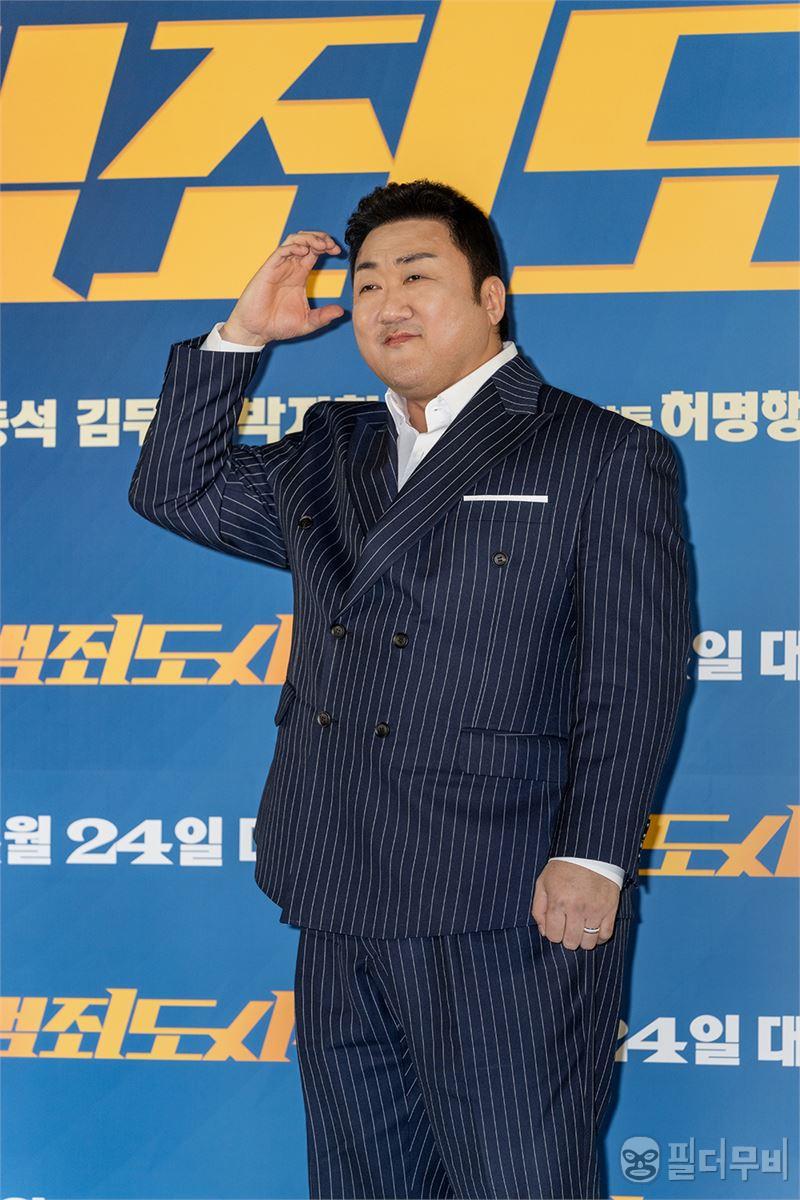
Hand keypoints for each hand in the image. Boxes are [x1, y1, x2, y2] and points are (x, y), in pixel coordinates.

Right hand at [221, 230, 345, 344]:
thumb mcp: (307, 323)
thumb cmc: (278, 326)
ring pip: (294, 240)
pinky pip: (281, 251)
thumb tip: (341, 312)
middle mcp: (290, 267)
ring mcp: (279, 267)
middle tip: (332, 246)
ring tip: (322, 245)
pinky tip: (304, 252)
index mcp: (300, 275)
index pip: (315, 252)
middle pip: (306, 240)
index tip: (337, 252)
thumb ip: (323, 316)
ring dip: (309, 238)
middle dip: (321, 238)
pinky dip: (294, 247)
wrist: (257, 331)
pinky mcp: (268, 270)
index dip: (326, 247)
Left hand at [531, 860, 619, 949]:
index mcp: (558, 901)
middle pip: (571, 942)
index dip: (553, 933)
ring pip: (588, 942)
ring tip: (580, 928)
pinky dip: (599, 938)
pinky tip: (593, 929)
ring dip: (582, 939)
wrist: (590, 853)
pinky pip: (605, 935)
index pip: (553, 935)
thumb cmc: (563, 867)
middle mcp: (577, 909)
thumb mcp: (543, 883)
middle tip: (568, 927)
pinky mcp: (610, 909)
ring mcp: (595, 910)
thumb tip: (544, 931)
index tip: (556, 926)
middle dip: (566, 938)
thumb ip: (538, 908)